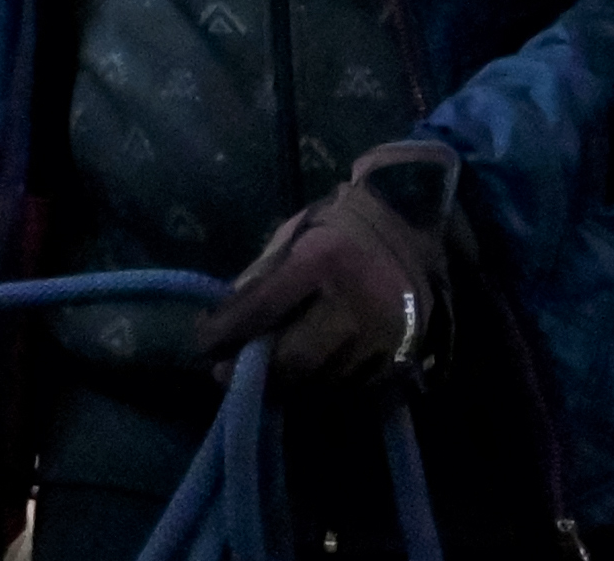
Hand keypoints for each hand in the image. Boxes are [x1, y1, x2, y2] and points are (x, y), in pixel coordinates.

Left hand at [198, 142, 459, 390]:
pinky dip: (318, 386)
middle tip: (223, 372)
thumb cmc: (341, 227)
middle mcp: (354, 304)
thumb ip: (262, 275)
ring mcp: (380, 337)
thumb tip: (224, 320)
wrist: (412, 233)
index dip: (226, 331)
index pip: (262, 308)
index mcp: (323, 261)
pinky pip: (348, 387)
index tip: (202, 343)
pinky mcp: (397, 360)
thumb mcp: (295, 233)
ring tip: (259, 376)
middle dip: (255, 371)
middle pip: (294, 359)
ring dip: (284, 384)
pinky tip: (299, 377)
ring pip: (320, 381)